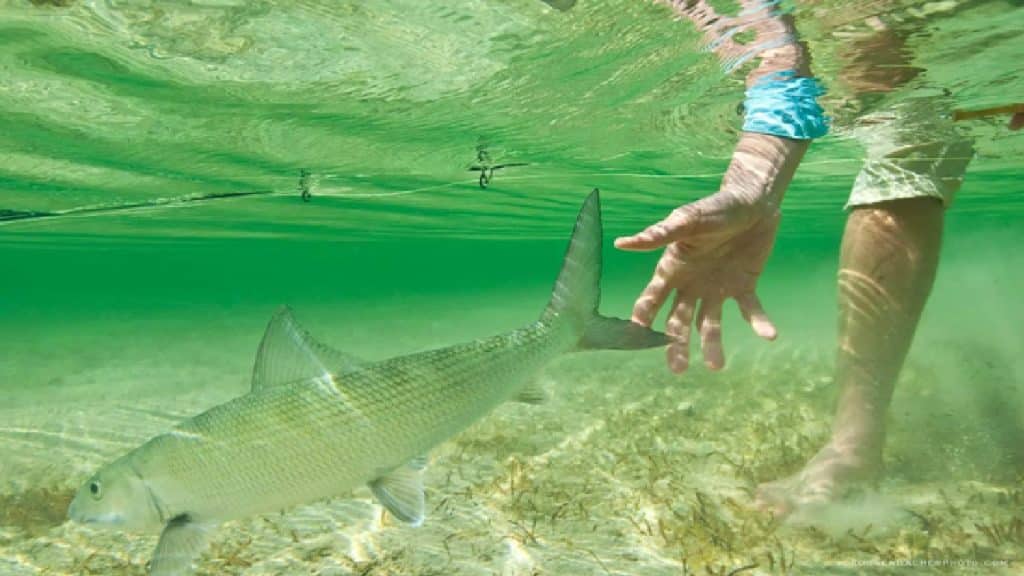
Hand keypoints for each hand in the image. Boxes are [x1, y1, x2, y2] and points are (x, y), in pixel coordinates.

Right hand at [615, 191, 780, 372]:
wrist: (752, 200)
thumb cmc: (715, 206)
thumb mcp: (687, 220)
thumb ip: (658, 235)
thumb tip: (621, 244)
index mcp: (673, 269)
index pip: (652, 300)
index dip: (643, 319)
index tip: (636, 339)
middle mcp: (691, 284)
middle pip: (678, 321)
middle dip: (676, 345)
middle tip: (679, 368)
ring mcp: (717, 288)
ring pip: (710, 323)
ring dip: (712, 344)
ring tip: (717, 366)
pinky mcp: (743, 286)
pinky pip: (750, 310)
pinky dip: (759, 323)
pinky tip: (770, 335)